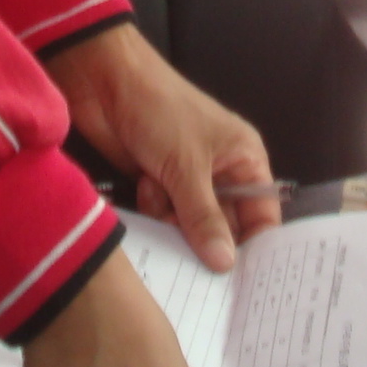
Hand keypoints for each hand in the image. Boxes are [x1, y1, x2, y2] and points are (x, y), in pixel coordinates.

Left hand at [45, 23, 278, 271]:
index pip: (262, 214)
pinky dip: (153, 207)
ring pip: (189, 225)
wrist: (104, 82)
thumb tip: (225, 266)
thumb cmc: (160, 111)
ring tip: (158, 192)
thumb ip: (205, 218)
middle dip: (206, 236)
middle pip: (224, 226)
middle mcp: (221, 172)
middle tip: (195, 257)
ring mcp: (186, 179)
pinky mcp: (156, 183)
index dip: (256, 247)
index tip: (245, 285)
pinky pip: (163, 217)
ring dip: (172, 217)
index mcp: (244, 158)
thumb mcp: (187, 167)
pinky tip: (143, 184)